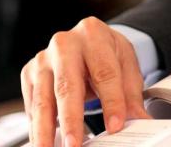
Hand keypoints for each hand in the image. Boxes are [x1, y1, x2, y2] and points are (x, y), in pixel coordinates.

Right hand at [21, 16, 149, 146]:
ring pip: (43, 100)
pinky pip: (32, 106)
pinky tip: (46, 142)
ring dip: (46, 131)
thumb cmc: (106, 53)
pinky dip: (38, 128)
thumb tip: (141, 119)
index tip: (115, 126)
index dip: (112, 102)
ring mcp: (43, 59)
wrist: (87, 40)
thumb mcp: (126, 65)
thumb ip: (132, 94)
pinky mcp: (29, 74)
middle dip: (71, 120)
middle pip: (67, 86)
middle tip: (75, 145)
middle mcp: (64, 44)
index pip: (104, 72)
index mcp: (93, 34)